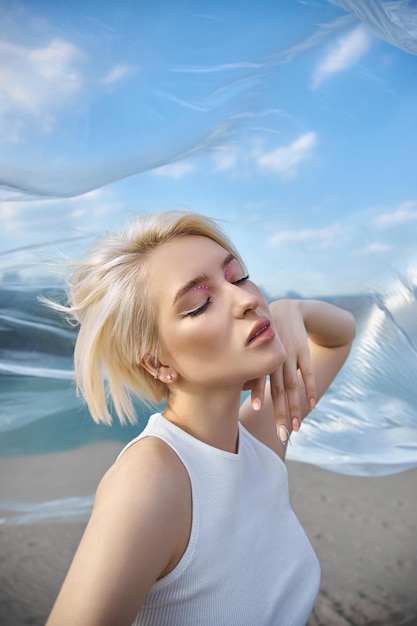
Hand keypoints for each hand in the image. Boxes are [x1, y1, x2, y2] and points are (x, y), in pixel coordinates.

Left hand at [243, 300, 315, 434]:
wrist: (287, 310)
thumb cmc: (264, 333)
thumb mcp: (253, 344)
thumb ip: (247, 365)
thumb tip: (231, 386)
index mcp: (260, 356)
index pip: (258, 377)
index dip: (257, 391)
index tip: (255, 408)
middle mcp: (275, 357)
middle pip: (278, 389)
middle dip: (279, 413)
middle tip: (281, 435)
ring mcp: (291, 356)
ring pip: (293, 386)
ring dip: (295, 408)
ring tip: (296, 428)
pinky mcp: (304, 353)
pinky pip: (308, 374)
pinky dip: (310, 389)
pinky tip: (312, 405)